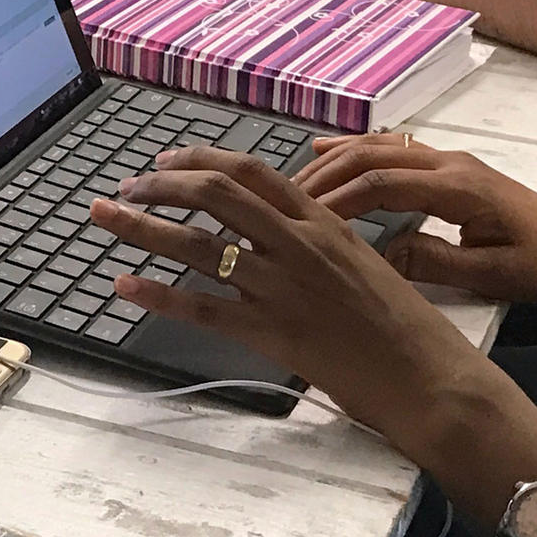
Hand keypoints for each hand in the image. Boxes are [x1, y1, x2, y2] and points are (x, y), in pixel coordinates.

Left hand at [91, 149, 536, 521]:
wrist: (432, 377)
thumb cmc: (405, 324)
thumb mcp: (363, 259)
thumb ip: (318, 236)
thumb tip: (274, 224)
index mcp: (324, 220)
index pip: (252, 170)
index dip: (201, 158)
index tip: (165, 160)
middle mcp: (301, 244)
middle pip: (218, 194)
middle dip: (162, 184)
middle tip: (127, 188)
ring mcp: (286, 288)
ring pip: (201, 245)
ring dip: (144, 227)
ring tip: (104, 218)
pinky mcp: (276, 333)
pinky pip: (204, 308)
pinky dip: (158, 294)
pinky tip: (125, 286)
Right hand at [291, 136, 536, 328]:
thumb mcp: (493, 276)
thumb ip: (434, 261)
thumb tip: (379, 253)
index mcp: (459, 187)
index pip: (382, 183)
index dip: (337, 200)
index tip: (299, 220)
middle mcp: (450, 163)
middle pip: (372, 156)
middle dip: (323, 176)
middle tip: (278, 201)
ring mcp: (449, 160)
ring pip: (378, 146)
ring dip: (334, 160)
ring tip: (290, 182)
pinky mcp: (450, 167)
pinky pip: (393, 148)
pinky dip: (355, 150)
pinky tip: (324, 153)